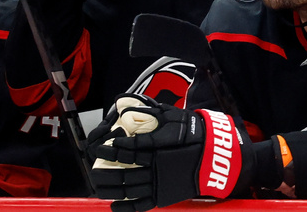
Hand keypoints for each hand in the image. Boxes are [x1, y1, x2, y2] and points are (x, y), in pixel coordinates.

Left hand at [91, 96, 258, 209]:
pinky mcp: (163, 197)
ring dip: (110, 189)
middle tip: (93, 169)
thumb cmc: (196, 138)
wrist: (213, 159)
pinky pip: (140, 205)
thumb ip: (157, 115)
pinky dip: (125, 207)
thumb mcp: (177, 121)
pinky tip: (113, 205)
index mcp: (157, 150)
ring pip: (128, 190)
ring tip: (98, 187)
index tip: (102, 147)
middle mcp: (154, 169)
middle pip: (123, 173)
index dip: (113, 149)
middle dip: (105, 171)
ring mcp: (158, 185)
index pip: (129, 150)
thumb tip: (140, 106)